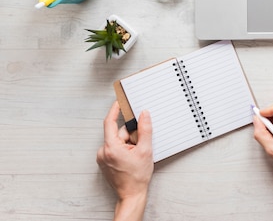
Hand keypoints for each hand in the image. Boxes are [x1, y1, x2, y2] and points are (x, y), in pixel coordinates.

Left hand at [97, 101, 153, 220]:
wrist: (131, 194)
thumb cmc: (137, 177)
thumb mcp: (145, 150)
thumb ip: (145, 130)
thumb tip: (144, 115)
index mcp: (111, 147)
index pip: (109, 122)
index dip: (114, 110)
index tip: (119, 102)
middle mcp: (103, 151)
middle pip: (117, 133)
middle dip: (130, 136)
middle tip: (139, 145)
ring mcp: (102, 157)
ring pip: (117, 141)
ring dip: (128, 143)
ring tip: (135, 155)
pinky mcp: (104, 161)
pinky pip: (114, 148)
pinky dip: (124, 149)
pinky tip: (130, 158)